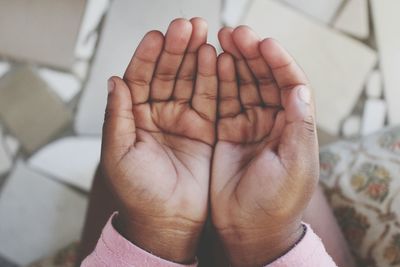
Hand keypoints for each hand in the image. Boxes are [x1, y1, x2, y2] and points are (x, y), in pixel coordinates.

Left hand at [100, 18, 216, 262]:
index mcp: (134, 117)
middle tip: (186, 26)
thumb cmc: (139, 193)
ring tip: (202, 33)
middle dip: (175, 48)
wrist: (168, 221)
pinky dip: (213, 78)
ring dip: (195, 56)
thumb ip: (117, 116)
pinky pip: (210, 98)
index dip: (147, 56)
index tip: (157, 36)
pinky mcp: (205, 129)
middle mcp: (158, 114)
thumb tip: (114, 80)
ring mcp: (183, 119)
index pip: (139, 77)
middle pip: (166, 72)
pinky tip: (214, 58)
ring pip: (189, 80)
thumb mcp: (119, 154)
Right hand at [211, 26, 318, 265]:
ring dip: (234, 61)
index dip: (279, 62)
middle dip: (253, 53)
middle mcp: (272, 121)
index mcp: (294, 127)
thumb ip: (299, 127)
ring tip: (222, 39)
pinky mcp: (225, 131)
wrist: (248, 229)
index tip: (264, 44)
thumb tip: (300, 88)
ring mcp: (247, 124)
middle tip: (236, 33)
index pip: (290, 84)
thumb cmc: (277, 202)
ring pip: (242, 84)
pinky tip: (213, 62)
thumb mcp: (296, 166)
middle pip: (264, 78)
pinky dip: (218, 81)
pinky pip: (222, 100)